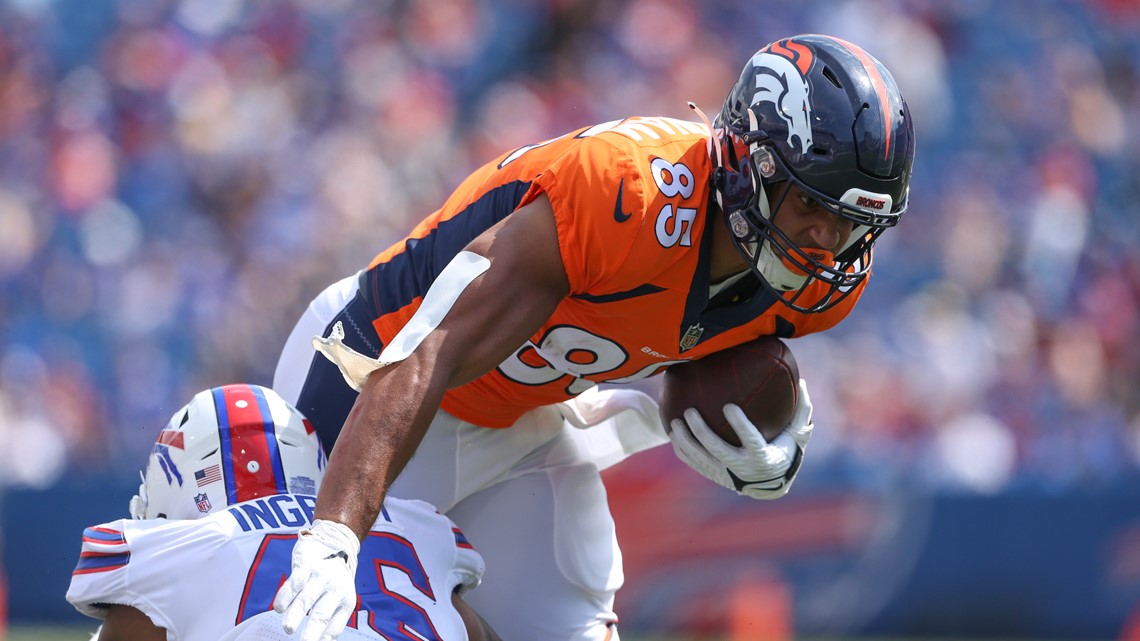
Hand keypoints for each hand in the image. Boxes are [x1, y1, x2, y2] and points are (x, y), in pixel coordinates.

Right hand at [273, 519, 360, 640]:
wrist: (334, 541)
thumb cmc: (334, 579)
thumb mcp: (341, 597)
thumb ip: (332, 619)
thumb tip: (322, 640)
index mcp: (345, 600)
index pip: (335, 626)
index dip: (324, 639)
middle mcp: (335, 589)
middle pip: (321, 614)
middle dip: (312, 631)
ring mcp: (320, 576)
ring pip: (305, 598)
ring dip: (295, 614)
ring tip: (288, 628)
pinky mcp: (306, 564)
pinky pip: (294, 581)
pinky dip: (285, 595)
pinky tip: (279, 608)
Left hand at [668, 378, 813, 499]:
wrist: (771, 485)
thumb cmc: (785, 451)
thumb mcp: (797, 435)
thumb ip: (801, 410)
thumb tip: (803, 381)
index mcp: (763, 457)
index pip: (750, 440)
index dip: (740, 425)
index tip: (728, 406)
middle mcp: (743, 469)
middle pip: (718, 450)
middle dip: (702, 432)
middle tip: (690, 411)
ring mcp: (726, 475)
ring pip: (702, 458)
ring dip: (686, 440)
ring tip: (675, 421)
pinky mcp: (714, 476)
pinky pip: (694, 464)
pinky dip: (682, 450)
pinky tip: (671, 433)